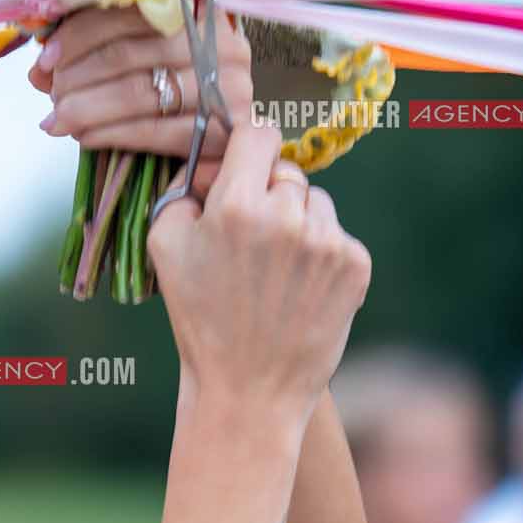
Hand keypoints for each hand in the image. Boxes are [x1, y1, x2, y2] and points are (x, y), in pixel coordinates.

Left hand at [28, 3, 252, 201]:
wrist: (240, 139)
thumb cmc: (181, 85)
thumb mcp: (145, 53)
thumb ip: (97, 49)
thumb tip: (39, 70)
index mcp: (196, 8)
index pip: (126, 11)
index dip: (79, 33)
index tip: (45, 58)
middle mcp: (217, 41)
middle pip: (127, 54)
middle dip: (76, 76)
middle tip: (50, 95)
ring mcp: (226, 85)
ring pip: (136, 94)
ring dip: (86, 108)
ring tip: (58, 120)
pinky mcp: (223, 130)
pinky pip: (154, 132)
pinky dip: (111, 134)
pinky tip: (85, 137)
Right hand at [145, 117, 371, 419]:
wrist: (249, 390)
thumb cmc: (200, 319)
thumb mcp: (166, 249)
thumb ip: (184, 189)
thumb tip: (210, 158)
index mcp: (235, 205)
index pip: (258, 132)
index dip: (248, 147)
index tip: (244, 163)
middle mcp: (286, 216)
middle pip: (286, 169)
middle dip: (269, 194)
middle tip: (251, 240)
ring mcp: (327, 240)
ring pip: (315, 201)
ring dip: (298, 222)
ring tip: (274, 272)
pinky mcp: (356, 265)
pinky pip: (337, 234)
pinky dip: (321, 254)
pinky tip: (298, 289)